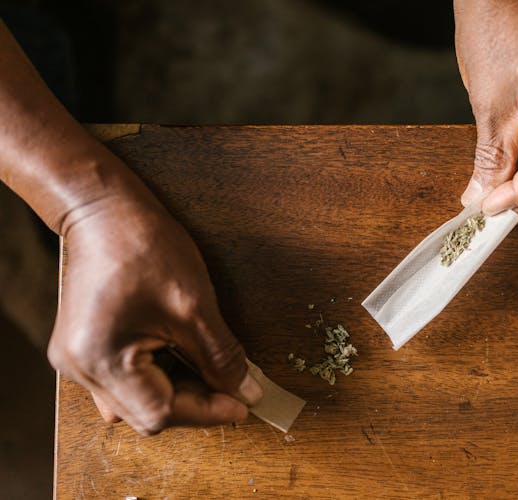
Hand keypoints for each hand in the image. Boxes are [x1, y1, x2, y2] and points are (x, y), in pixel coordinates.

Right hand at [47, 188, 262, 434]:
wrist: (104, 210)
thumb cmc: (145, 247)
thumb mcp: (195, 306)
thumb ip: (222, 357)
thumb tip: (246, 392)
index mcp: (102, 360)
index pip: (160, 413)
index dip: (207, 412)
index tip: (242, 403)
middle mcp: (81, 369)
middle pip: (146, 413)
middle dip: (195, 402)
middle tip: (232, 385)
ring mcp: (77, 361)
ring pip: (137, 400)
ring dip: (178, 391)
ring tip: (209, 368)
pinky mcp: (84, 349)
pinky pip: (125, 381)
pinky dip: (159, 377)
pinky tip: (182, 357)